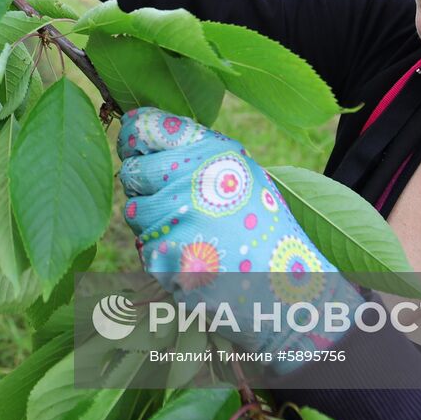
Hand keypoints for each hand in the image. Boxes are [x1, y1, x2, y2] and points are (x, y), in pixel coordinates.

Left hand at [116, 107, 360, 363]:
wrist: (288, 292)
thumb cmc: (263, 230)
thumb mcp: (242, 175)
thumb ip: (195, 154)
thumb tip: (136, 135)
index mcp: (214, 153)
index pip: (147, 127)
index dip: (134, 137)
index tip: (135, 147)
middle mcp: (193, 178)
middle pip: (132, 172)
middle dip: (145, 190)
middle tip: (176, 207)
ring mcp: (177, 219)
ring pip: (134, 213)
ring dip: (154, 226)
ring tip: (196, 238)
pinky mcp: (167, 258)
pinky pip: (144, 249)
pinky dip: (162, 257)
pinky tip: (196, 262)